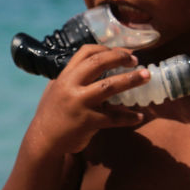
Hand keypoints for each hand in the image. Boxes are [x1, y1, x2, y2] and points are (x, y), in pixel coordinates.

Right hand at [30, 44, 150, 154]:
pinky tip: (139, 116)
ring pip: (109, 87)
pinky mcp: (87, 122)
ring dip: (131, 80)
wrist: (43, 140)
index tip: (122, 51)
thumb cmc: (52, 114)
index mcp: (65, 75)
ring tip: (147, 76)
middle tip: (136, 60)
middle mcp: (71, 86)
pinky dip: (128, 117)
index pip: (86, 52)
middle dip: (120, 58)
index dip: (106, 49)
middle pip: (98, 63)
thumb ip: (74, 78)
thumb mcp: (57, 89)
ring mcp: (79, 103)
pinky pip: (113, 118)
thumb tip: (98, 65)